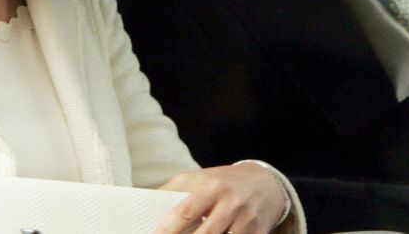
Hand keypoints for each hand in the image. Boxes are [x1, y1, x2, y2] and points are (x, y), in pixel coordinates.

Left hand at [152, 164, 285, 233]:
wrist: (263, 183)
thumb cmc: (222, 183)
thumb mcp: (198, 178)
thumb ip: (173, 191)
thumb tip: (145, 204)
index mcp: (210, 186)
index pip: (185, 210)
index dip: (167, 228)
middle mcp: (230, 202)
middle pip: (204, 232)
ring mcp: (245, 219)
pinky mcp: (258, 232)